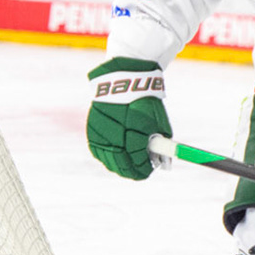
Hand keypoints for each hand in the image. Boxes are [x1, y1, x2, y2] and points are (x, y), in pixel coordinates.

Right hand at [85, 57, 169, 179]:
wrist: (122, 82)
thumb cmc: (144, 102)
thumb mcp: (159, 122)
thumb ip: (161, 144)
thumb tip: (163, 163)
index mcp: (135, 135)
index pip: (138, 163)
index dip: (145, 170)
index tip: (149, 171)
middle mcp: (116, 137)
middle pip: (122, 166)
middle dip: (132, 172)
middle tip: (139, 172)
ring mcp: (102, 136)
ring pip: (109, 162)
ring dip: (119, 166)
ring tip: (127, 164)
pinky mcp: (92, 132)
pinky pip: (98, 152)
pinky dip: (107, 156)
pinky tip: (115, 154)